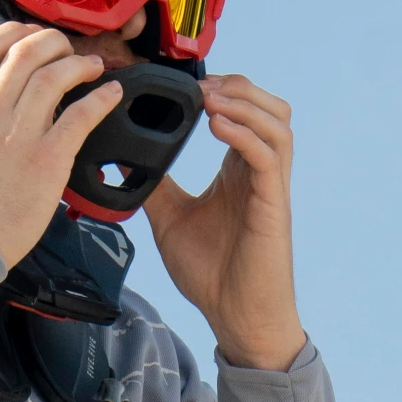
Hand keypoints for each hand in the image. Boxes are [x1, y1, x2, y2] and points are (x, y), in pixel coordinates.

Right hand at [0, 24, 120, 268]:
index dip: (12, 32)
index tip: (29, 35)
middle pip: (23, 52)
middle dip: (51, 42)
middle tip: (65, 48)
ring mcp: (18, 135)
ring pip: (53, 76)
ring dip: (79, 63)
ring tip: (93, 66)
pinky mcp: (48, 159)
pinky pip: (81, 115)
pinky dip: (101, 98)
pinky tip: (111, 93)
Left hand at [144, 73, 307, 371]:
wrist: (235, 316)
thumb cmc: (212, 273)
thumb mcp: (171, 219)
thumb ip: (156, 186)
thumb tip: (124, 159)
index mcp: (238, 171)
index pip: (245, 113)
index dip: (224, 90)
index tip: (189, 84)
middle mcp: (259, 172)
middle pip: (271, 108)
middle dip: (240, 87)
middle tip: (203, 86)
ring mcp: (269, 187)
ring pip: (278, 124)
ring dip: (245, 103)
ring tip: (210, 98)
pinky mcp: (272, 204)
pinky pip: (268, 156)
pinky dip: (245, 133)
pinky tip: (217, 126)